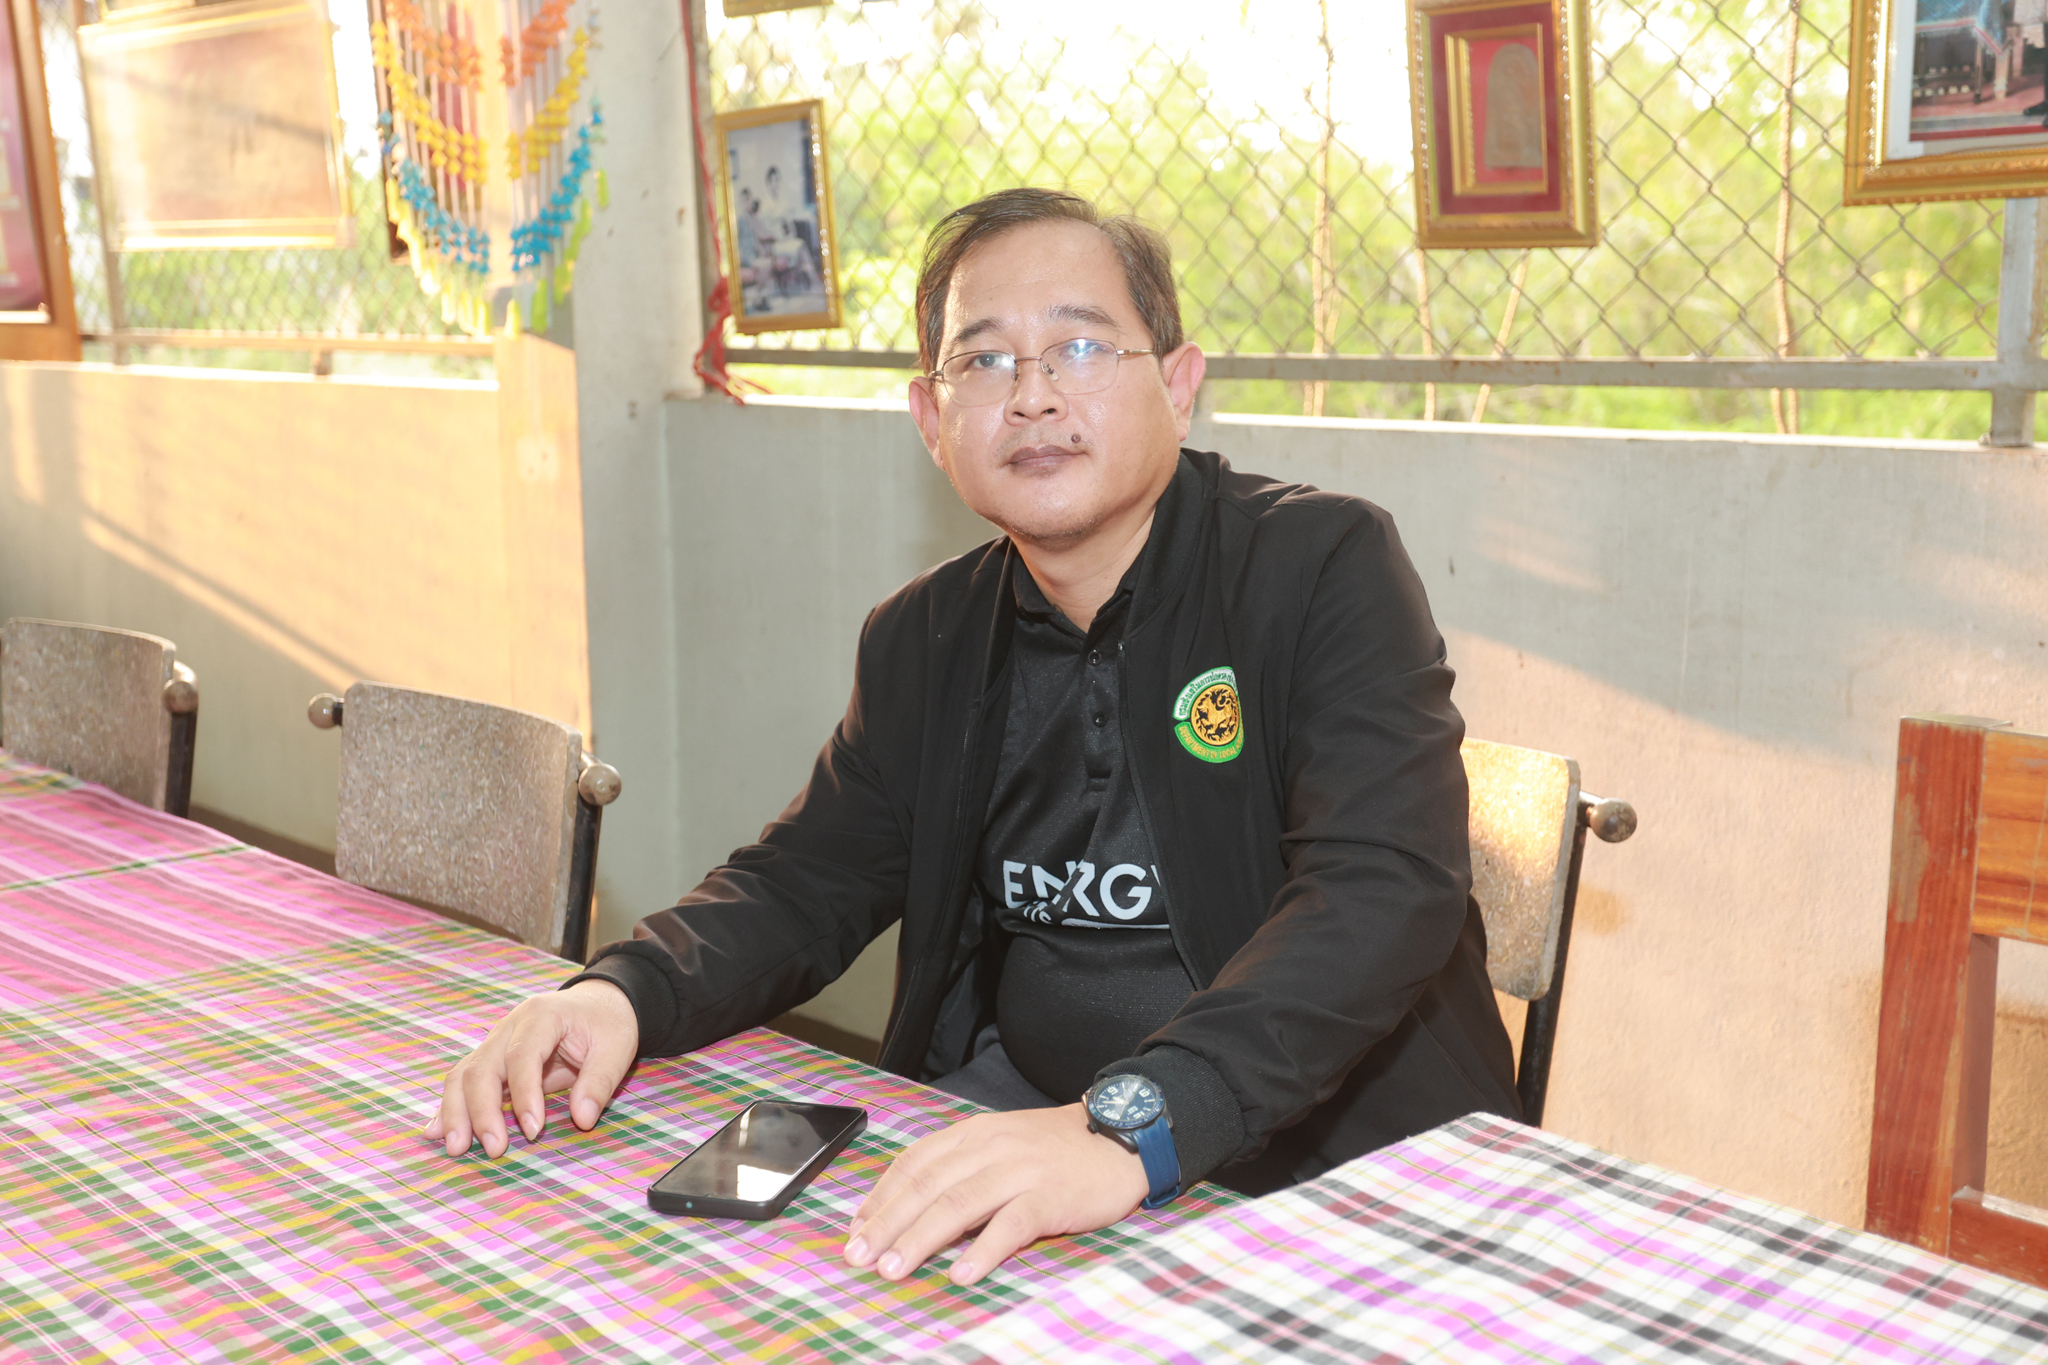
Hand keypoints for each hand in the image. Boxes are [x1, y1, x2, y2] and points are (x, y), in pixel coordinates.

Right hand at [425, 978, 638, 1157]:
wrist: (598, 1003)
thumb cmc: (607, 1024)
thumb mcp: (617, 1047)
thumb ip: (599, 1082)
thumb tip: (583, 1120)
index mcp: (541, 1016)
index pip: (522, 1056)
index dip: (525, 1095)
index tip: (534, 1131)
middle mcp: (509, 1026)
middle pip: (482, 1067)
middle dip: (482, 1111)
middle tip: (495, 1150)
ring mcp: (495, 1042)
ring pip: (463, 1075)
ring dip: (456, 1113)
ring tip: (456, 1148)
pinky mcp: (491, 1060)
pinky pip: (463, 1082)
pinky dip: (450, 1107)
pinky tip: (435, 1132)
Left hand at [843, 1105, 1148, 1285]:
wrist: (1121, 1136)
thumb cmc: (1058, 1149)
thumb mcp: (1003, 1144)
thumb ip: (962, 1169)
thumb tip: (915, 1211)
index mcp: (974, 1134)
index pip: (914, 1163)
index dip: (881, 1197)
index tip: (856, 1228)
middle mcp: (991, 1147)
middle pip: (927, 1186)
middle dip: (888, 1223)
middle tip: (859, 1256)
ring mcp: (1021, 1170)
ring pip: (959, 1203)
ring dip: (921, 1238)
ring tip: (895, 1268)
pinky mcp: (1050, 1196)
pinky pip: (1011, 1224)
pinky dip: (984, 1250)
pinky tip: (964, 1273)